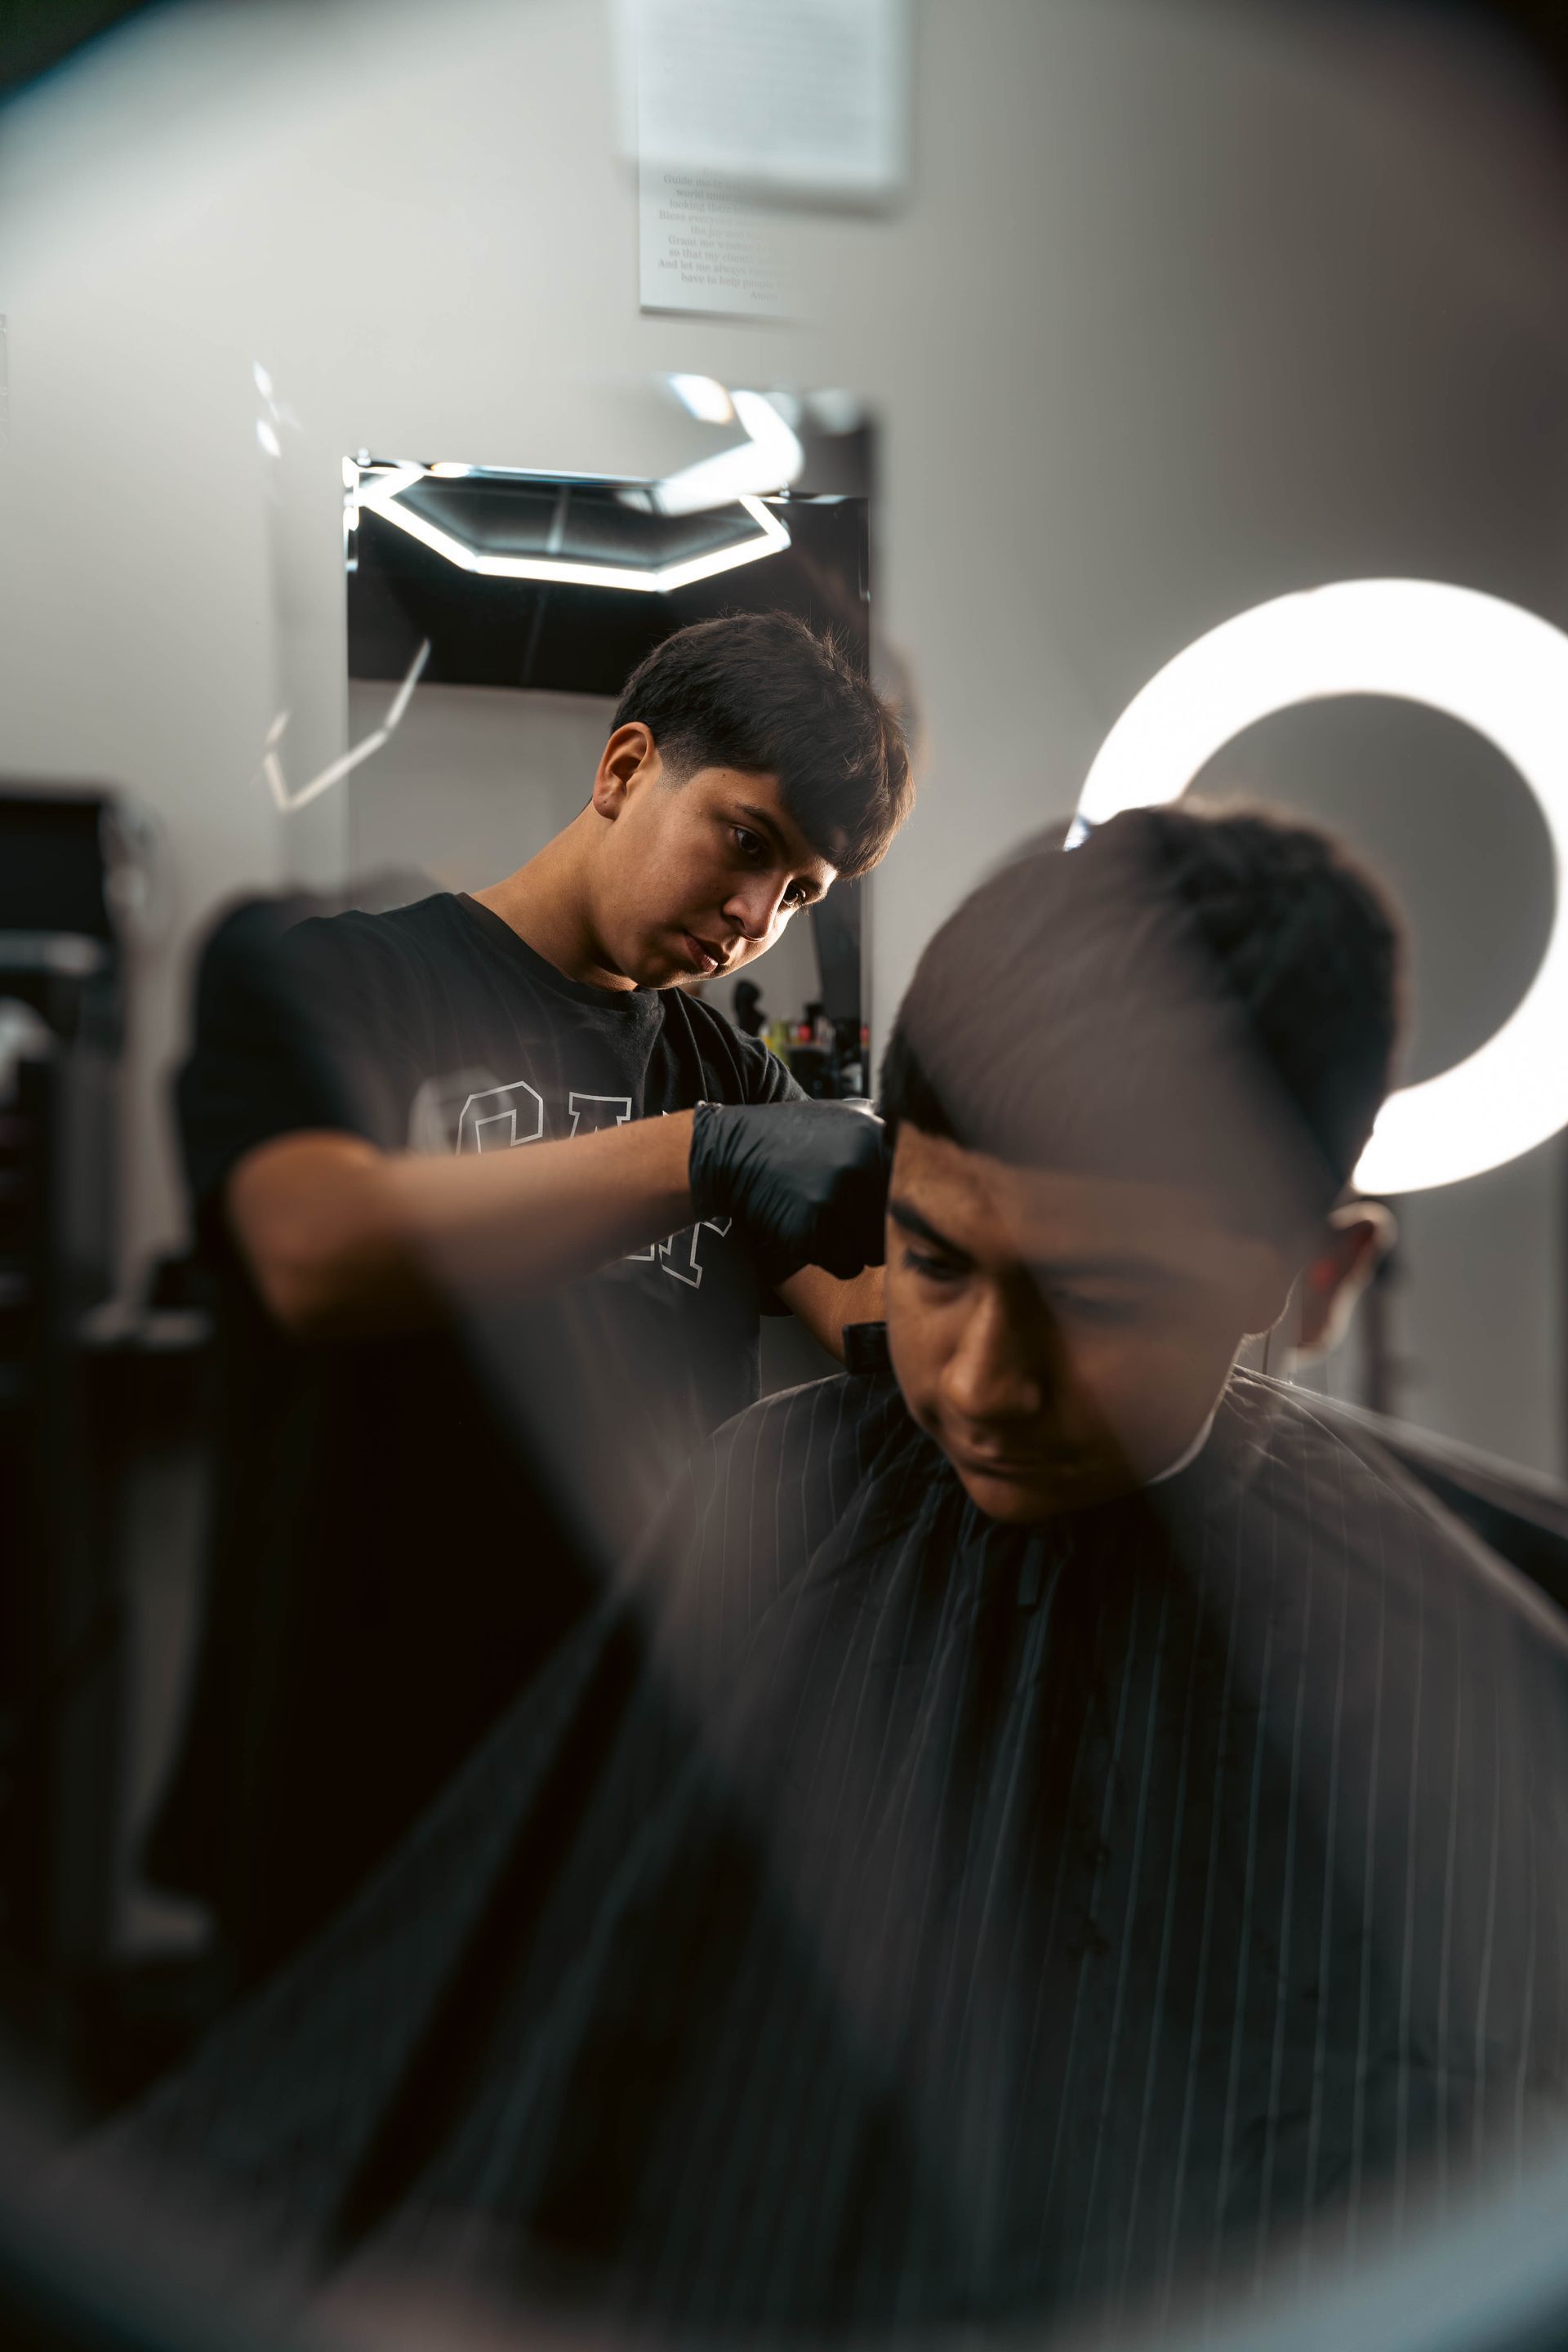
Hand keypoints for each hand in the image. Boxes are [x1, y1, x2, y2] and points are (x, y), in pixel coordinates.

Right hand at [689, 1101, 889, 1279]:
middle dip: (872, 1229)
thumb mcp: (842, 1117)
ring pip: (872, 1251)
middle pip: (892, 1225)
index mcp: (873, 1138)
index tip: (877, 1210)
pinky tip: (809, 1231)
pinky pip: (845, 1265)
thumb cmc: (789, 1137)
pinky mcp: (810, 1230)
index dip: (893, 1207)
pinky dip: (830, 1258)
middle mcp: (859, 1167)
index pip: (908, 1193)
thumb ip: (881, 1136)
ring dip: (854, 1247)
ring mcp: (834, 1200)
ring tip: (826, 1223)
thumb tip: (919, 1158)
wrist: (733, 1152)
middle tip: (846, 1219)